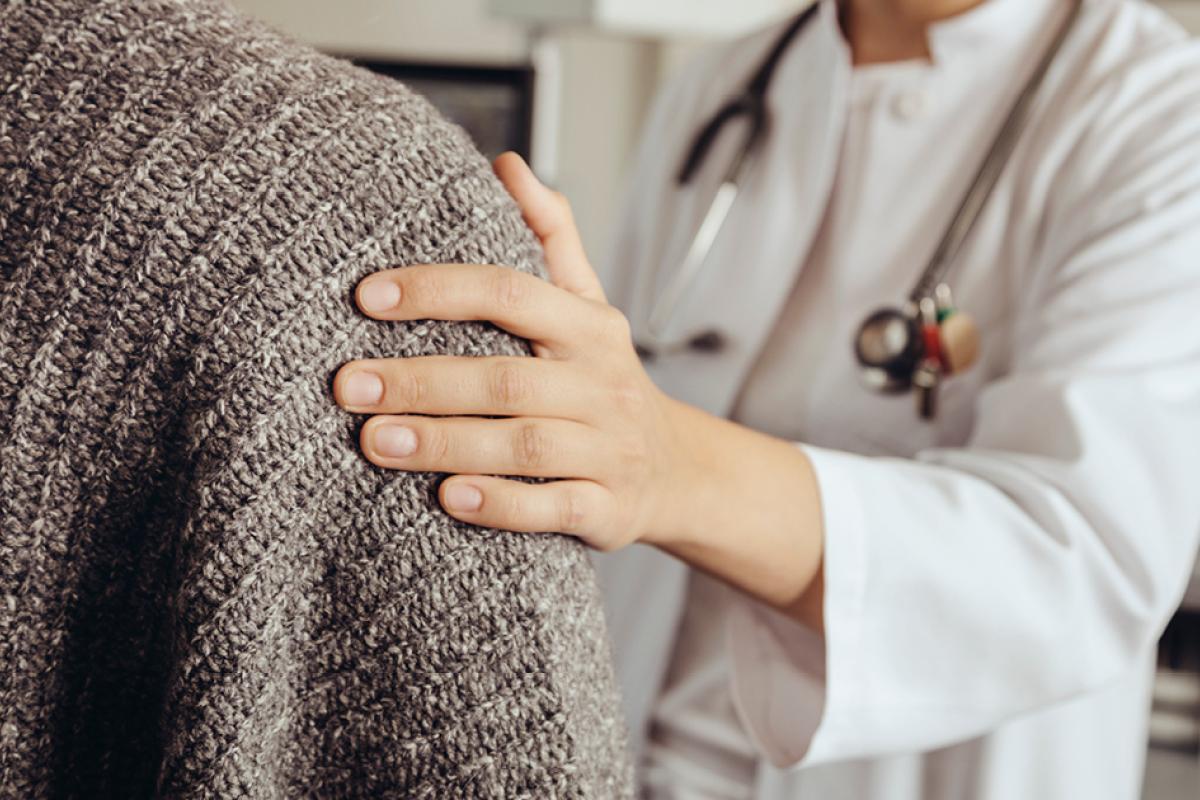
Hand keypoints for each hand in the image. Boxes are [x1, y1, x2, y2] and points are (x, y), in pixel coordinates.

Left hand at [333, 153, 699, 551]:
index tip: (367, 296)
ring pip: (523, 445)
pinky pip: (554, 508)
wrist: (675, 470)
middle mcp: (602, 384)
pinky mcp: (608, 508)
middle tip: (347, 384)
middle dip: (422, 380)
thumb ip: (550, 238)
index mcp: (589, 327)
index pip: (512, 294)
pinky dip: (502, 505)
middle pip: (506, 378)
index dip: (439, 290)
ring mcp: (609, 449)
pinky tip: (448, 498)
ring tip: (374, 441)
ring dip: (446, 442)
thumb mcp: (589, 307)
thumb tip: (507, 164)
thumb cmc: (604, 381)